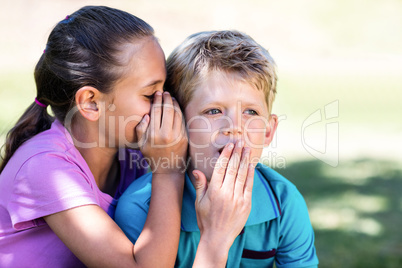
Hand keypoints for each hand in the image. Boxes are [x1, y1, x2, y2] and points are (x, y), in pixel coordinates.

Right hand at [135, 92, 187, 173]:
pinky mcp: (184, 137)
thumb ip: (140, 129)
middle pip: (167, 110)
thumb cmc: (152, 156)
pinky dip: (179, 111)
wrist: (168, 170)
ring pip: (176, 113)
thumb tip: (147, 115)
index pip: (156, 112)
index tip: (157, 94)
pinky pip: (182, 120)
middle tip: (165, 92)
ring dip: (174, 103)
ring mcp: (176, 136)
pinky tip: (177, 107)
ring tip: (171, 97)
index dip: (157, 100)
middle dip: (166, 98)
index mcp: (153, 135)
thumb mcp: (141, 145)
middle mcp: (165, 135)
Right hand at [192, 140, 254, 266]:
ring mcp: (238, 198)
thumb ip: (200, 185)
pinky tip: (251, 165)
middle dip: (237, 153)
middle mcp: (227, 193)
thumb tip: (196, 170)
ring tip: (247, 149)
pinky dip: (250, 174)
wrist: (217, 238)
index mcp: (214, 191)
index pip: (221, 168)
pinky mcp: (246, 204)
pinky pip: (249, 186)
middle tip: (240, 141)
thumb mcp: (199, 202)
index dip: (226, 155)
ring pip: (242, 175)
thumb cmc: (205, 220)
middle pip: (233, 168)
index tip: (230, 145)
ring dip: (245, 160)